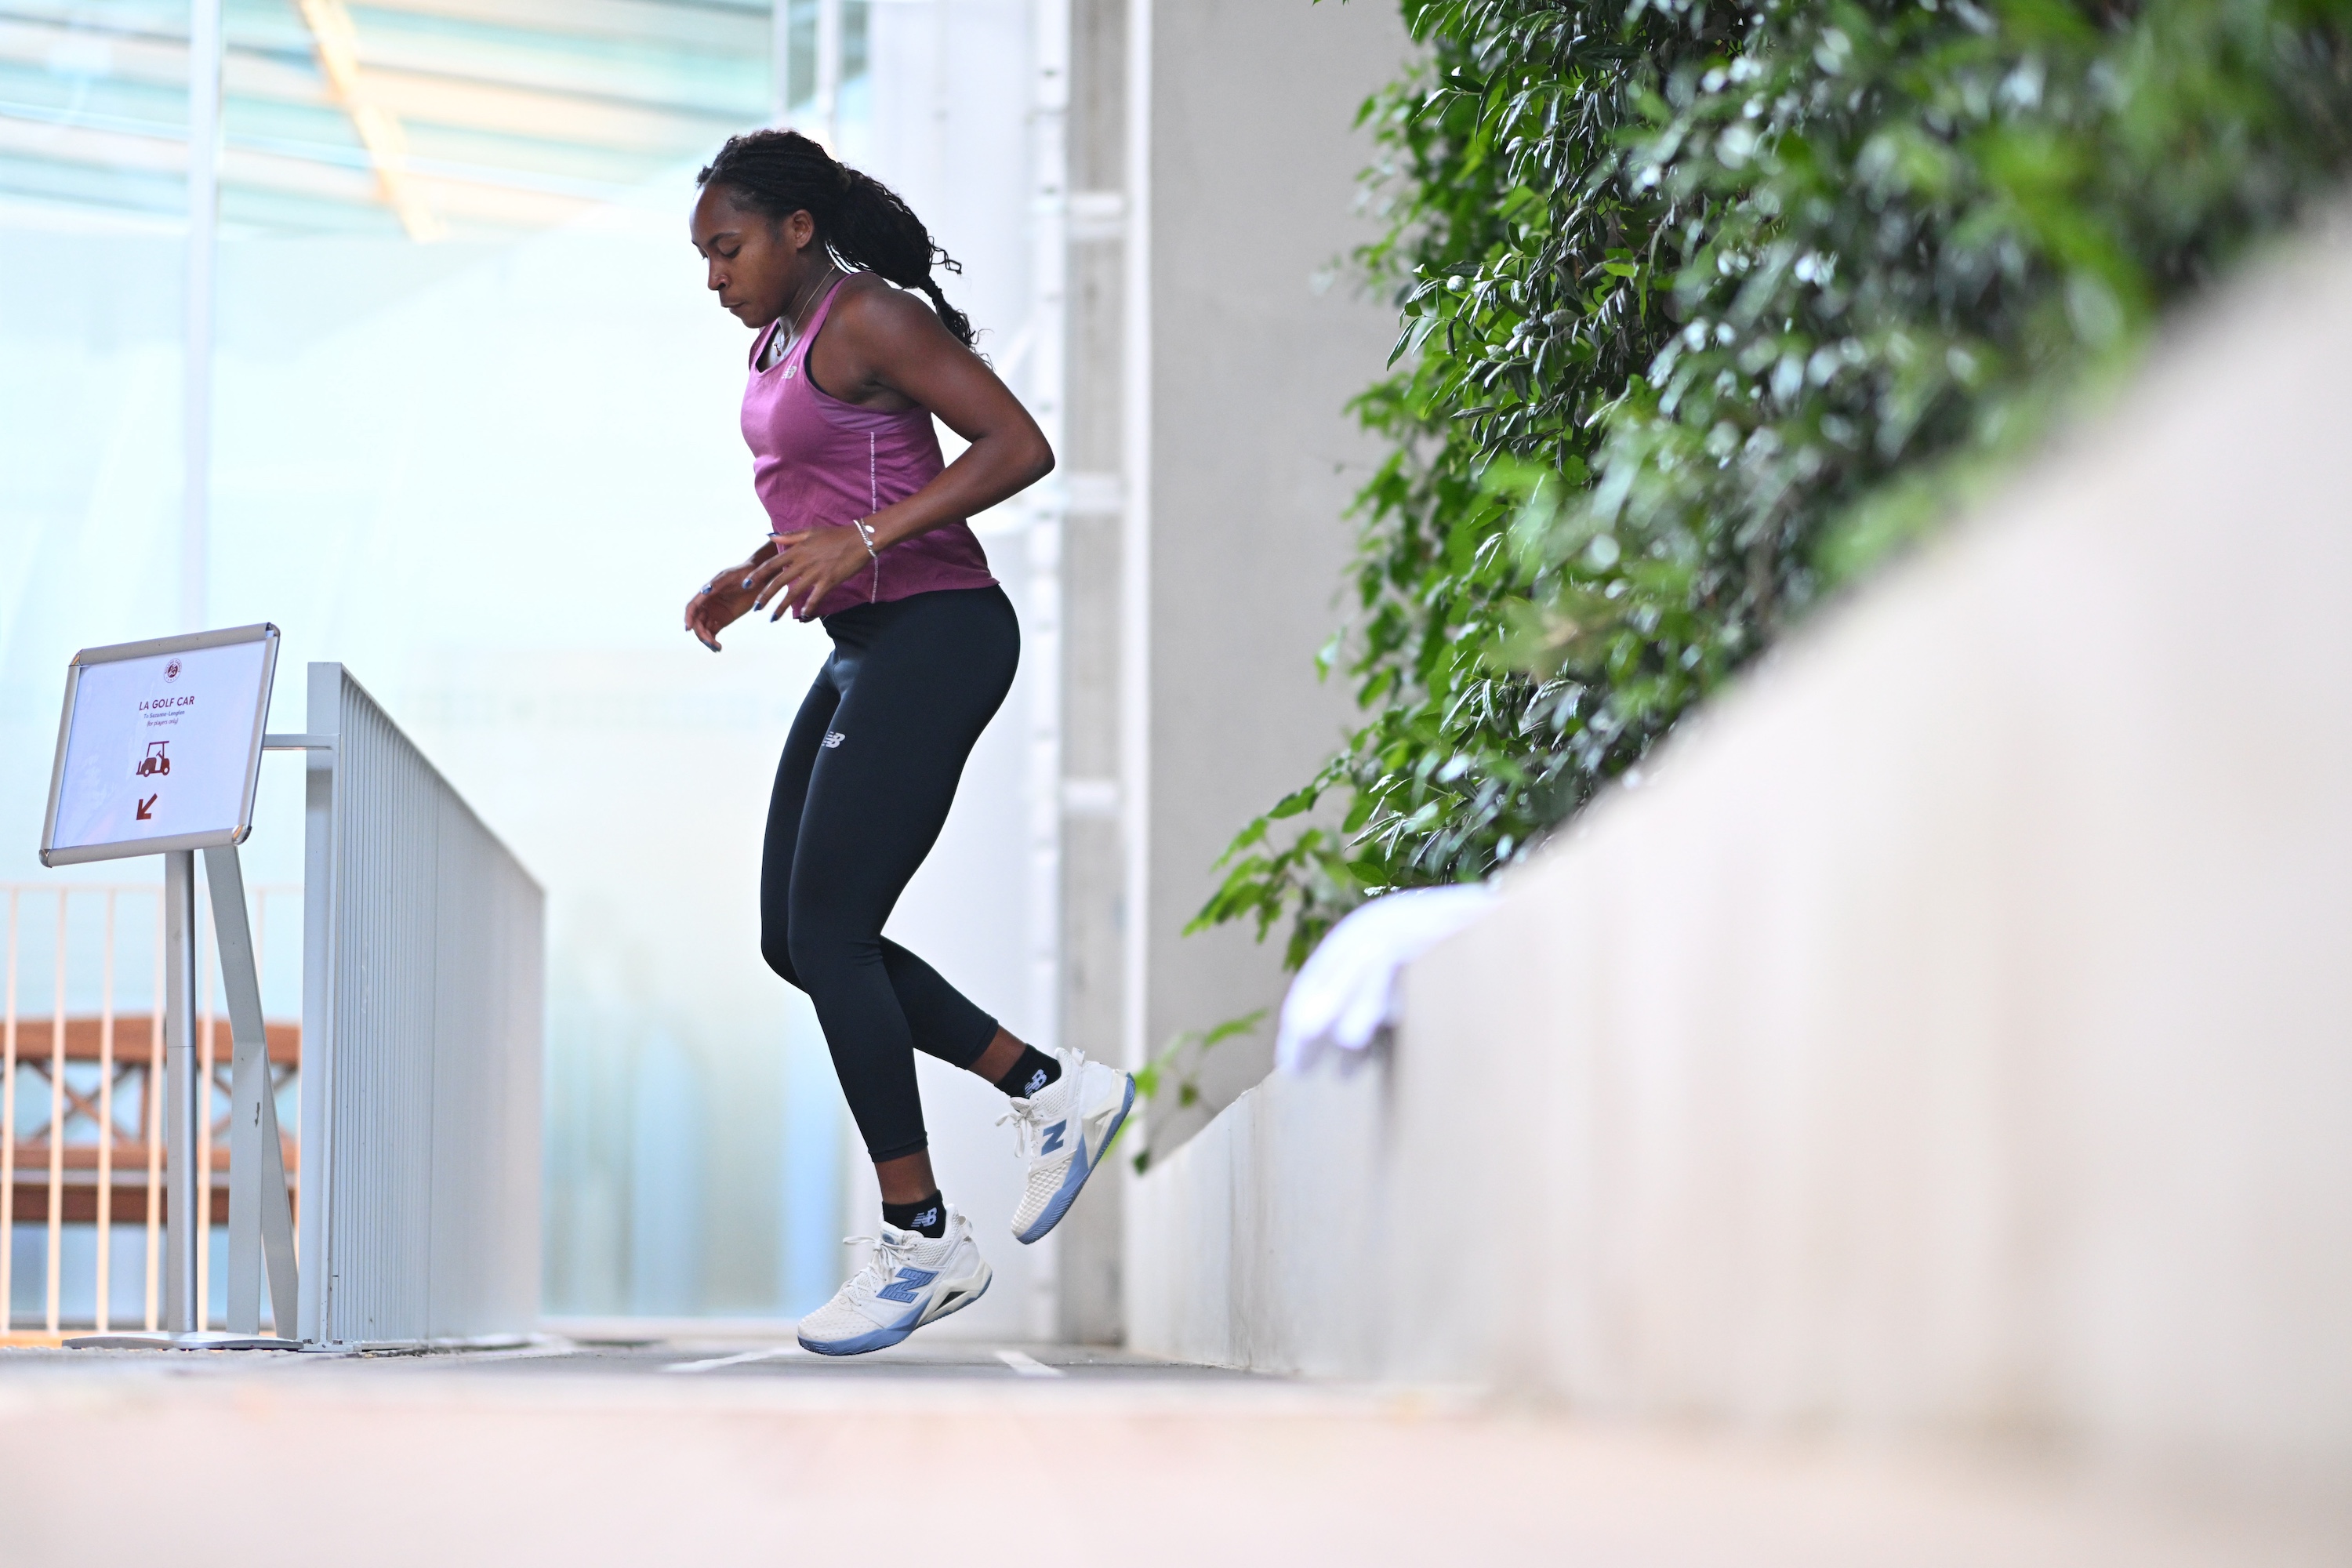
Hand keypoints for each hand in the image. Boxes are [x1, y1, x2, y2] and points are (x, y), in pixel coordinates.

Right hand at [683, 551, 766, 650]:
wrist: (759, 579)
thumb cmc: (744, 573)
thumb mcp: (730, 576)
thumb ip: (717, 584)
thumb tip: (704, 591)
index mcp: (706, 593)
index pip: (692, 607)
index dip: (688, 617)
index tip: (688, 628)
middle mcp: (707, 604)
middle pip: (697, 621)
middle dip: (700, 632)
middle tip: (710, 642)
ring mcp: (715, 613)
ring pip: (704, 629)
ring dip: (706, 639)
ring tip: (716, 647)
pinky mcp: (723, 620)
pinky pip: (713, 632)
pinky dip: (713, 641)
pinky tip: (718, 647)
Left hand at [744, 526, 872, 621]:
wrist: (859, 538)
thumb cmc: (835, 535)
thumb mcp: (809, 531)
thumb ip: (789, 536)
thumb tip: (770, 537)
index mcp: (797, 550)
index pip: (771, 564)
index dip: (757, 575)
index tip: (746, 584)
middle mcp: (803, 562)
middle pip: (778, 581)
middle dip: (765, 596)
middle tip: (756, 608)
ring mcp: (815, 572)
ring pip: (794, 592)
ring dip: (782, 607)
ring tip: (773, 618)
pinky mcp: (829, 580)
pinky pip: (815, 597)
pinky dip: (809, 607)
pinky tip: (804, 616)